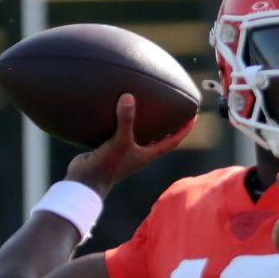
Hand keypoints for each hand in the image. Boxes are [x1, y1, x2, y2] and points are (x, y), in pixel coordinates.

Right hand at [65, 94, 193, 197]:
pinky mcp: (111, 148)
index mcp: (148, 154)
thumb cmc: (108, 164)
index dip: (185, 128)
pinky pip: (121, 133)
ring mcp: (125, 152)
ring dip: (146, 123)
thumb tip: (129, 97)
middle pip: (160, 137)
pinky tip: (118, 111)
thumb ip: (125, 120)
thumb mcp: (119, 140)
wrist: (84, 181)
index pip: (173, 140)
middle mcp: (139, 153)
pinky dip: (123, 122)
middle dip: (168, 124)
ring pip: (140, 135)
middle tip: (174, 107)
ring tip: (149, 106)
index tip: (194, 115)